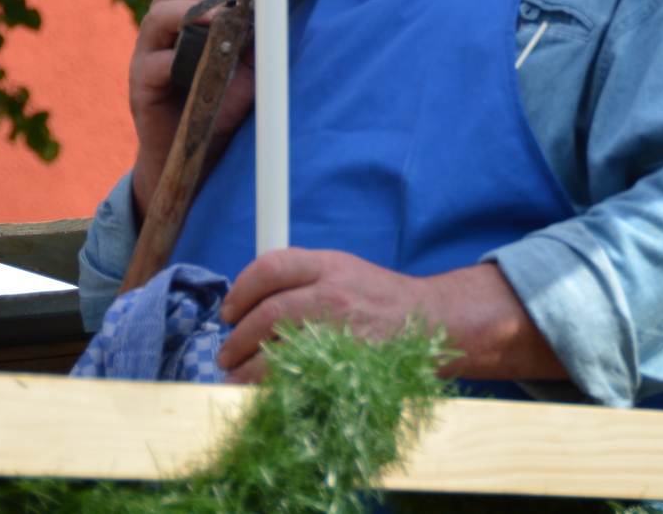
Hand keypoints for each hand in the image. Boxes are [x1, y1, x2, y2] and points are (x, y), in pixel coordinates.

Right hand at [127, 0, 256, 216]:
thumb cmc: (222, 101)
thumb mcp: (248, 64)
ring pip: (157, 17)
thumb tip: (270, 8)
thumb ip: (253, 36)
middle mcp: (161, 34)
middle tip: (229, 3)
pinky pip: (152, 63)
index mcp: (184, 21)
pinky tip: (198, 61)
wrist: (200, 148)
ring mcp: (147, 57)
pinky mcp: (142, 86)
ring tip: (216, 21)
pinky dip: (176, 57)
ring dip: (189, 12)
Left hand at [216, 249, 567, 384]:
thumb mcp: (345, 272)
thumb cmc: (382, 300)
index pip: (271, 267)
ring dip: (248, 371)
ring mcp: (343, 332)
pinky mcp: (351, 364)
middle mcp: (335, 294)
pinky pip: (301, 379)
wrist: (436, 321)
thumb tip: (250, 303)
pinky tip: (266, 395)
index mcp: (331, 265)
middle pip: (267, 314)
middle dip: (237, 340)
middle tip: (226, 356)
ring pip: (279, 351)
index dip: (240, 290)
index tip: (228, 312)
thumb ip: (302, 279)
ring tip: (238, 380)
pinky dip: (276, 389)